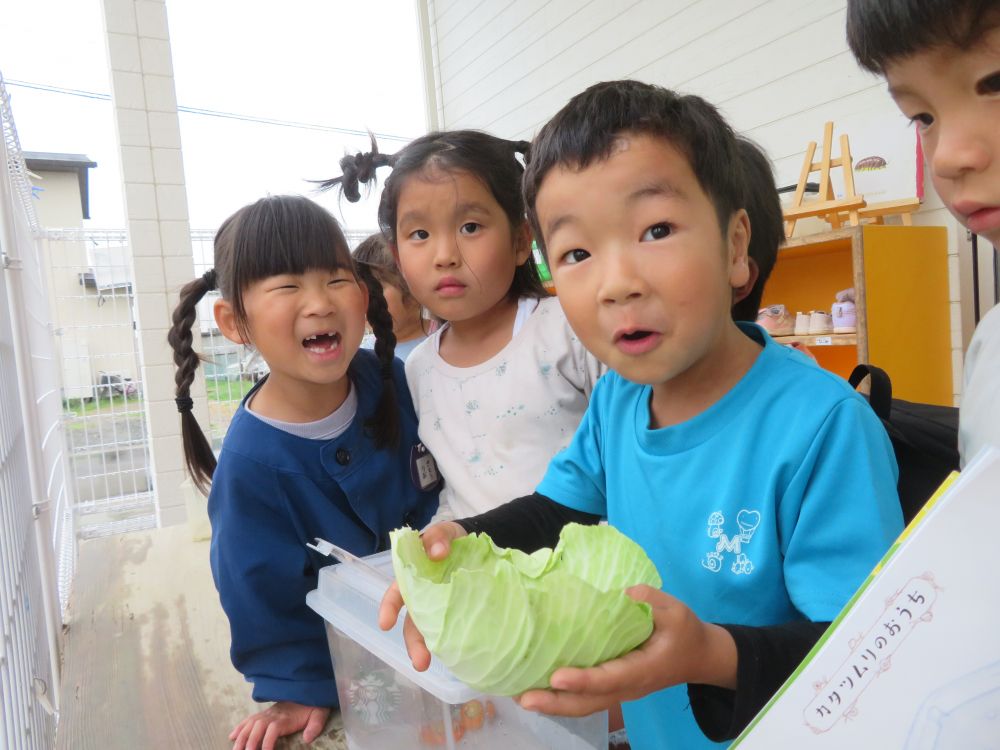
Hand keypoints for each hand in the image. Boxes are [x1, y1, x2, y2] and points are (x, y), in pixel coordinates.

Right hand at [229, 701, 329, 749]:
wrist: (308, 689)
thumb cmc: (313, 706)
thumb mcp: (319, 714)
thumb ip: (315, 726)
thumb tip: (308, 739)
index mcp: (287, 717)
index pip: (274, 728)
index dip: (268, 741)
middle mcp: (274, 715)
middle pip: (258, 727)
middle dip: (250, 741)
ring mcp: (267, 713)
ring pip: (250, 724)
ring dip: (241, 737)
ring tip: (235, 749)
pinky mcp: (264, 713)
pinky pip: (249, 719)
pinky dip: (240, 727)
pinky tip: (232, 736)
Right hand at [377, 521, 467, 670]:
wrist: (480, 545)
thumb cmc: (452, 539)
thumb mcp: (445, 532)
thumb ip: (438, 537)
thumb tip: (437, 552)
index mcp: (414, 577)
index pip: (397, 593)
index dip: (389, 608)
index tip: (385, 624)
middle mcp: (423, 596)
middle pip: (414, 622)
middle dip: (414, 643)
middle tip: (420, 662)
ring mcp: (440, 607)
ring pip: (431, 631)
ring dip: (431, 649)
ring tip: (431, 667)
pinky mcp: (458, 613)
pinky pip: (452, 629)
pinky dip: (452, 643)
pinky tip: (458, 655)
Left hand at [516, 585, 736, 716]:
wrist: (699, 657)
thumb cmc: (686, 633)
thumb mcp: (677, 612)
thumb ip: (652, 601)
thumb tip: (625, 593)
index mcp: (642, 670)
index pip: (608, 679)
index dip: (583, 680)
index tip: (556, 677)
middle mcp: (627, 687)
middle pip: (588, 703)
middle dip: (555, 703)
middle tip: (523, 699)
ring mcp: (619, 692)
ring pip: (584, 705)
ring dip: (553, 705)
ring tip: (520, 697)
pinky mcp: (612, 688)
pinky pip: (585, 698)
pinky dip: (561, 699)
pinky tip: (537, 690)